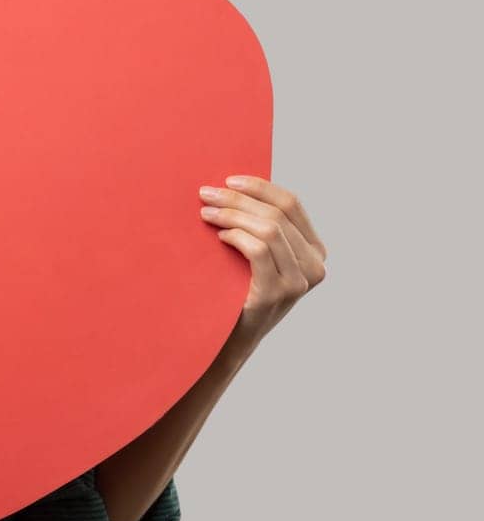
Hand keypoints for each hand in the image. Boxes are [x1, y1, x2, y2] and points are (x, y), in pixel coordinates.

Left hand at [198, 176, 327, 346]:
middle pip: (277, 214)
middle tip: (206, 193)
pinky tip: (219, 236)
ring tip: (206, 213)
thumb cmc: (236, 290)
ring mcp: (299, 282)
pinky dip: (236, 236)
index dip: (260, 187)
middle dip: (238, 199)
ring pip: (268, 229)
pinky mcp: (276, 293)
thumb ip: (262, 227)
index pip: (291, 204)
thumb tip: (236, 186)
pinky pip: (258, 250)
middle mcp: (314, 266)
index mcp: (314, 251)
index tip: (228, 180)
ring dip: (232, 215)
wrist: (227, 339)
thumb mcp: (258, 256)